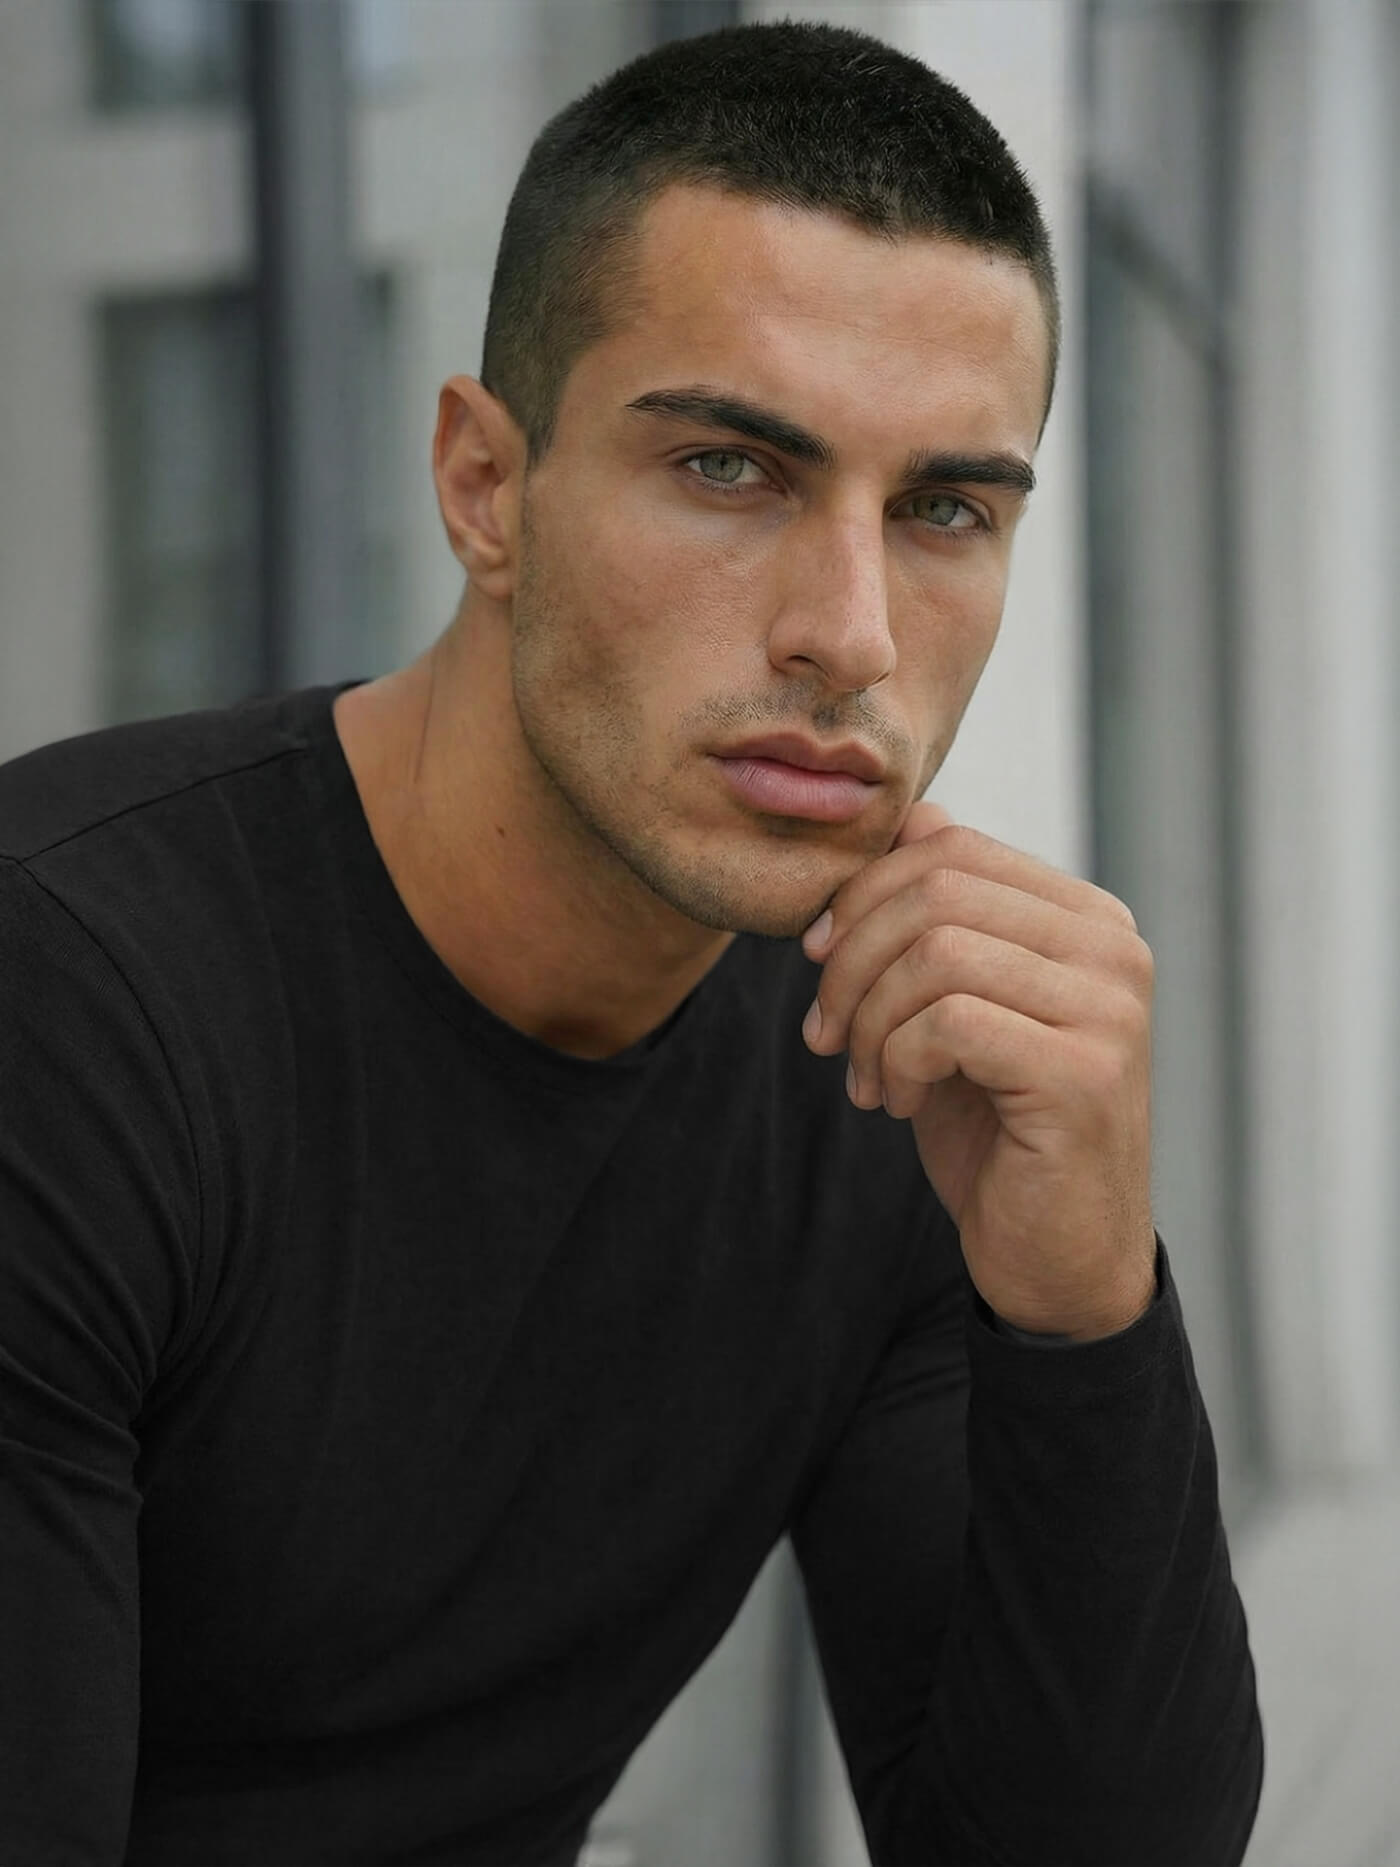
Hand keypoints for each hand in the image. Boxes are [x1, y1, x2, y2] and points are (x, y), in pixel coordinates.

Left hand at [802, 802, 1157, 1339]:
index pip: (949, 847)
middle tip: (827, 1033)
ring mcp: (1109, 1009)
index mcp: (1086, 919)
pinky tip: (897, 1103)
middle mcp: (1113, 948)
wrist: (1056, 1259)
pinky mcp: (1084, 1073)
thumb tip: (912, 819)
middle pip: (935, 889)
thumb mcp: (958, 1008)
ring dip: (868, 1018)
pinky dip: (895, 1060)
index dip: (860, 895)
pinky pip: (947, 1021)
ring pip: (936, 950)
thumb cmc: (998, 1130)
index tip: (818, 962)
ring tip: (864, 1076)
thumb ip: (947, 919)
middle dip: (851, 958)